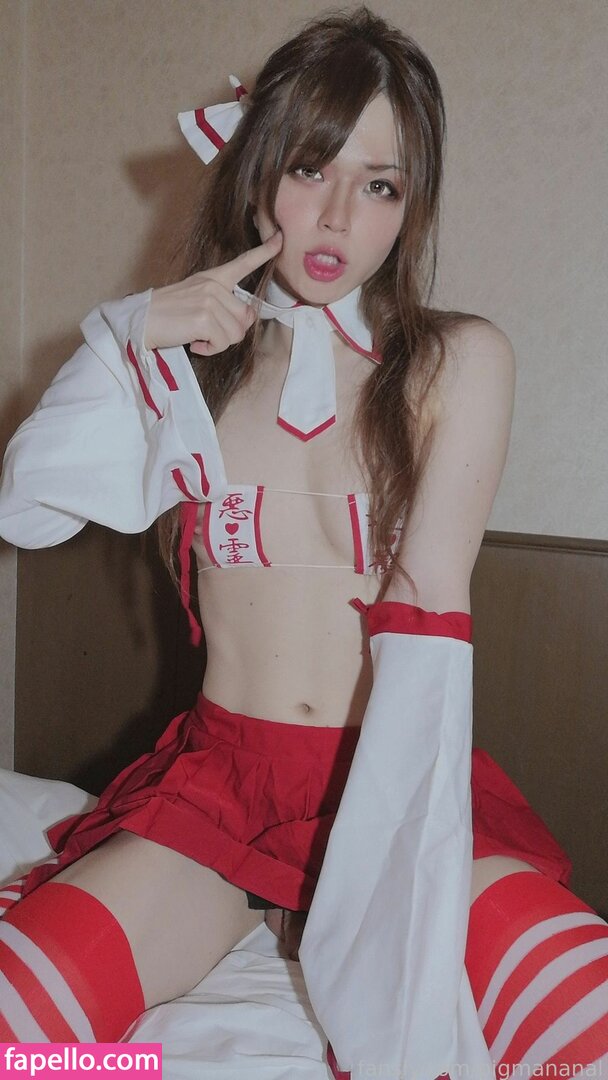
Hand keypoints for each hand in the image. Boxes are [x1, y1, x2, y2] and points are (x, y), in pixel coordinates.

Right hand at [144, 231, 281, 354]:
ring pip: (236, 334)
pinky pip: (222, 343)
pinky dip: (209, 350)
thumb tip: (246, 320)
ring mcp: (210, 301)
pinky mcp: (205, 319)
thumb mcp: (197, 301)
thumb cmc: (168, 315)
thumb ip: (223, 306)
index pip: (243, 262)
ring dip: (218, 343)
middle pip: (245, 318)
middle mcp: (214, 286)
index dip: (264, 252)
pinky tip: (194, 343)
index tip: (280, 239)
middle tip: (207, 333)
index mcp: (213, 278)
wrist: (142, 320)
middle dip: (230, 332)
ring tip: (198, 336)